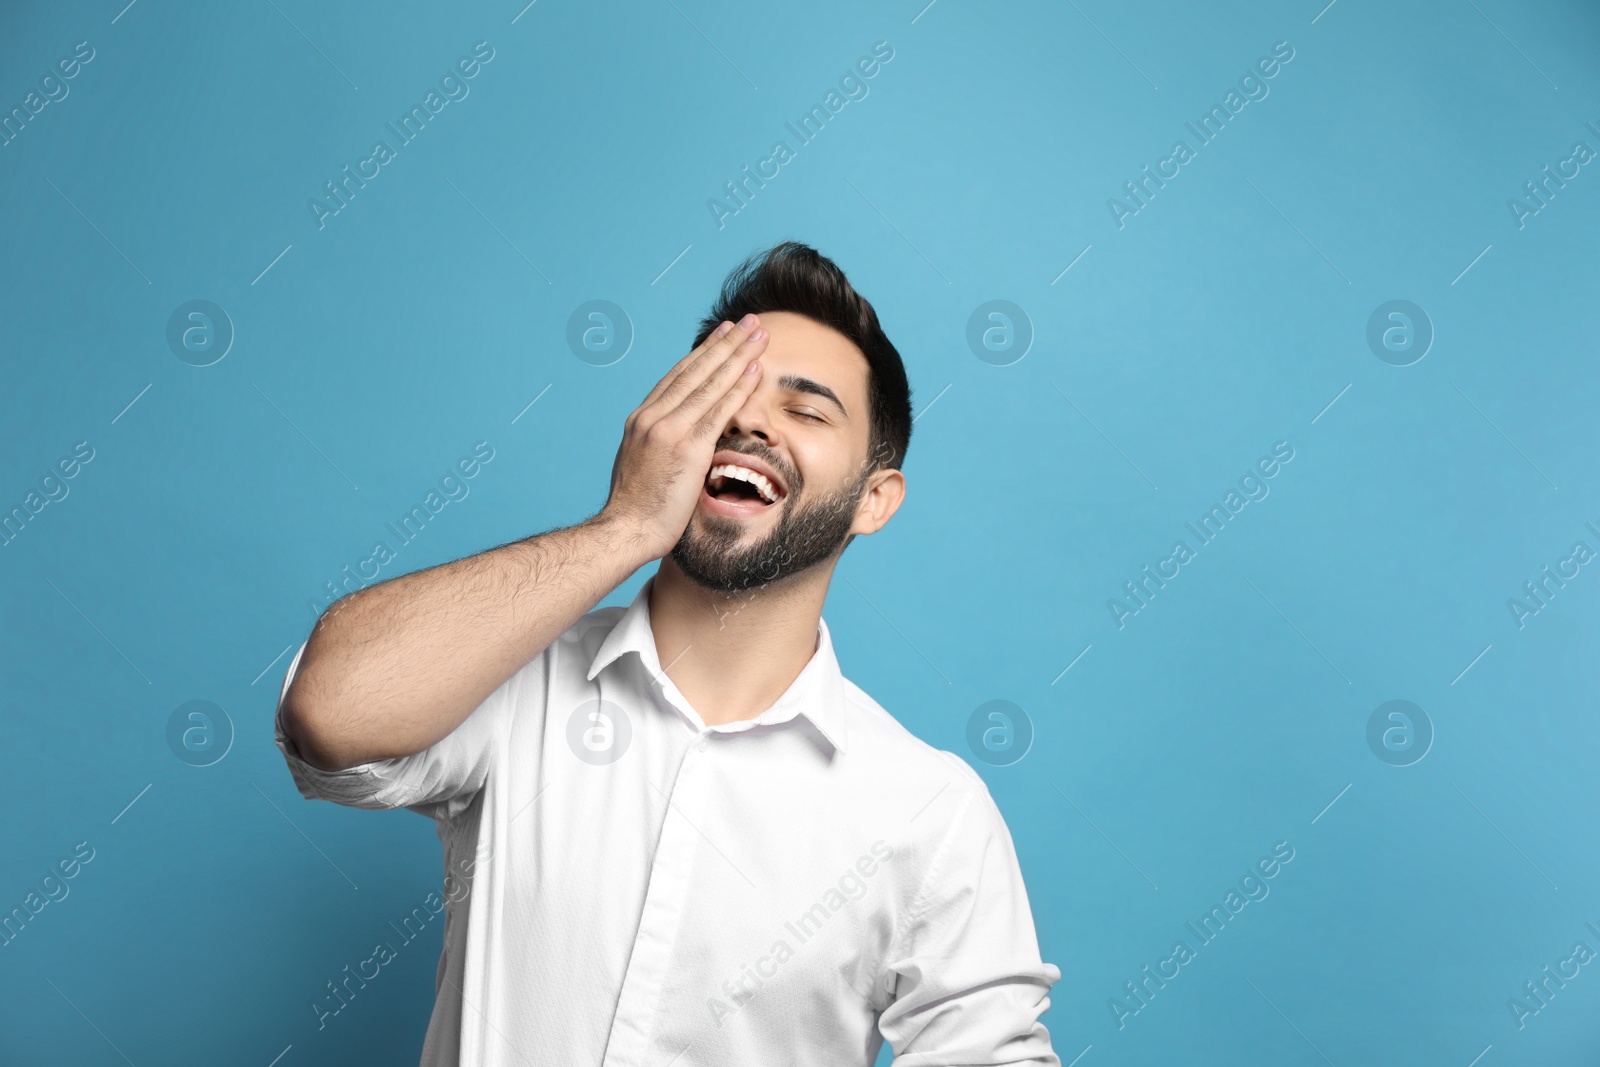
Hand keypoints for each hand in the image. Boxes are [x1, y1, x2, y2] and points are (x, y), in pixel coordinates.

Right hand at [601, 314, 768, 558]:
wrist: (625, 531)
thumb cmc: (635, 511)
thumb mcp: (641, 467)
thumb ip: (658, 448)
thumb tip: (674, 447)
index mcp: (641, 420)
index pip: (677, 377)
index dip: (702, 354)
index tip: (722, 335)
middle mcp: (653, 417)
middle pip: (696, 370)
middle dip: (725, 343)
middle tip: (748, 321)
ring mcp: (669, 430)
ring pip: (710, 382)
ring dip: (738, 354)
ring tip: (760, 333)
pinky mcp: (687, 447)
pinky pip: (720, 410)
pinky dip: (739, 387)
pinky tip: (756, 368)